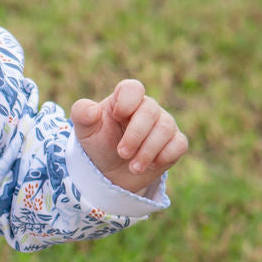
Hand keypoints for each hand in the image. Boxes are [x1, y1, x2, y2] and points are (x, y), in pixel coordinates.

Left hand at [71, 79, 187, 194]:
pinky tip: (150, 166)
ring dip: (148, 151)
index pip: (133, 88)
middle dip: (135, 135)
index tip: (117, 116)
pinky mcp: (174, 142)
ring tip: (133, 167)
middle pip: (150, 111)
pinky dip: (164, 156)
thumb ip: (82, 114)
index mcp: (125, 99)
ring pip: (165, 129)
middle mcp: (147, 108)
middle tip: (122, 153)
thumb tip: (93, 111)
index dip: (127, 101)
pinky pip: (179, 144)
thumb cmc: (99, 145)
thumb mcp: (85, 130)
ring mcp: (163, 124)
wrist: (110, 173)